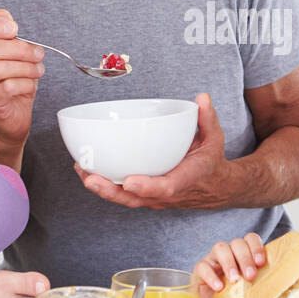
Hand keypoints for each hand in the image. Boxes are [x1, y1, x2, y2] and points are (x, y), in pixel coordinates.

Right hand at [0, 9, 45, 150]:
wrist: (14, 116)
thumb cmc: (15, 82)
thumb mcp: (15, 55)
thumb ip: (8, 34)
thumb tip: (4, 14)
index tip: (15, 29)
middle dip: (20, 49)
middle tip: (38, 53)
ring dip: (26, 67)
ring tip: (38, 70)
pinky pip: (7, 87)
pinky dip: (25, 83)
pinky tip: (32, 84)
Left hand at [75, 92, 236, 209]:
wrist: (215, 187)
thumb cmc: (210, 162)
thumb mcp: (215, 139)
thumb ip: (208, 119)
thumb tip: (202, 98)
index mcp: (186, 179)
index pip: (166, 187)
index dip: (147, 186)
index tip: (129, 182)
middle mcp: (167, 194)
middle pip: (137, 199)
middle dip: (111, 191)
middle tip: (91, 179)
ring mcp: (155, 198)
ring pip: (126, 199)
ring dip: (102, 188)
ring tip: (82, 172)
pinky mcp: (146, 196)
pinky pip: (123, 195)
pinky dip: (105, 186)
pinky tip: (87, 172)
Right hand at [194, 232, 266, 297]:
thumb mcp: (255, 294)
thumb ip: (268, 289)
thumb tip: (292, 293)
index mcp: (245, 256)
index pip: (251, 239)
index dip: (256, 247)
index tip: (261, 263)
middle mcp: (230, 254)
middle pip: (237, 243)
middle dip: (245, 257)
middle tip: (250, 275)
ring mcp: (213, 260)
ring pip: (221, 248)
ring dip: (229, 262)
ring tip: (234, 279)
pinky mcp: (199, 271)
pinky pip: (203, 266)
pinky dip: (211, 275)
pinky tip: (219, 287)